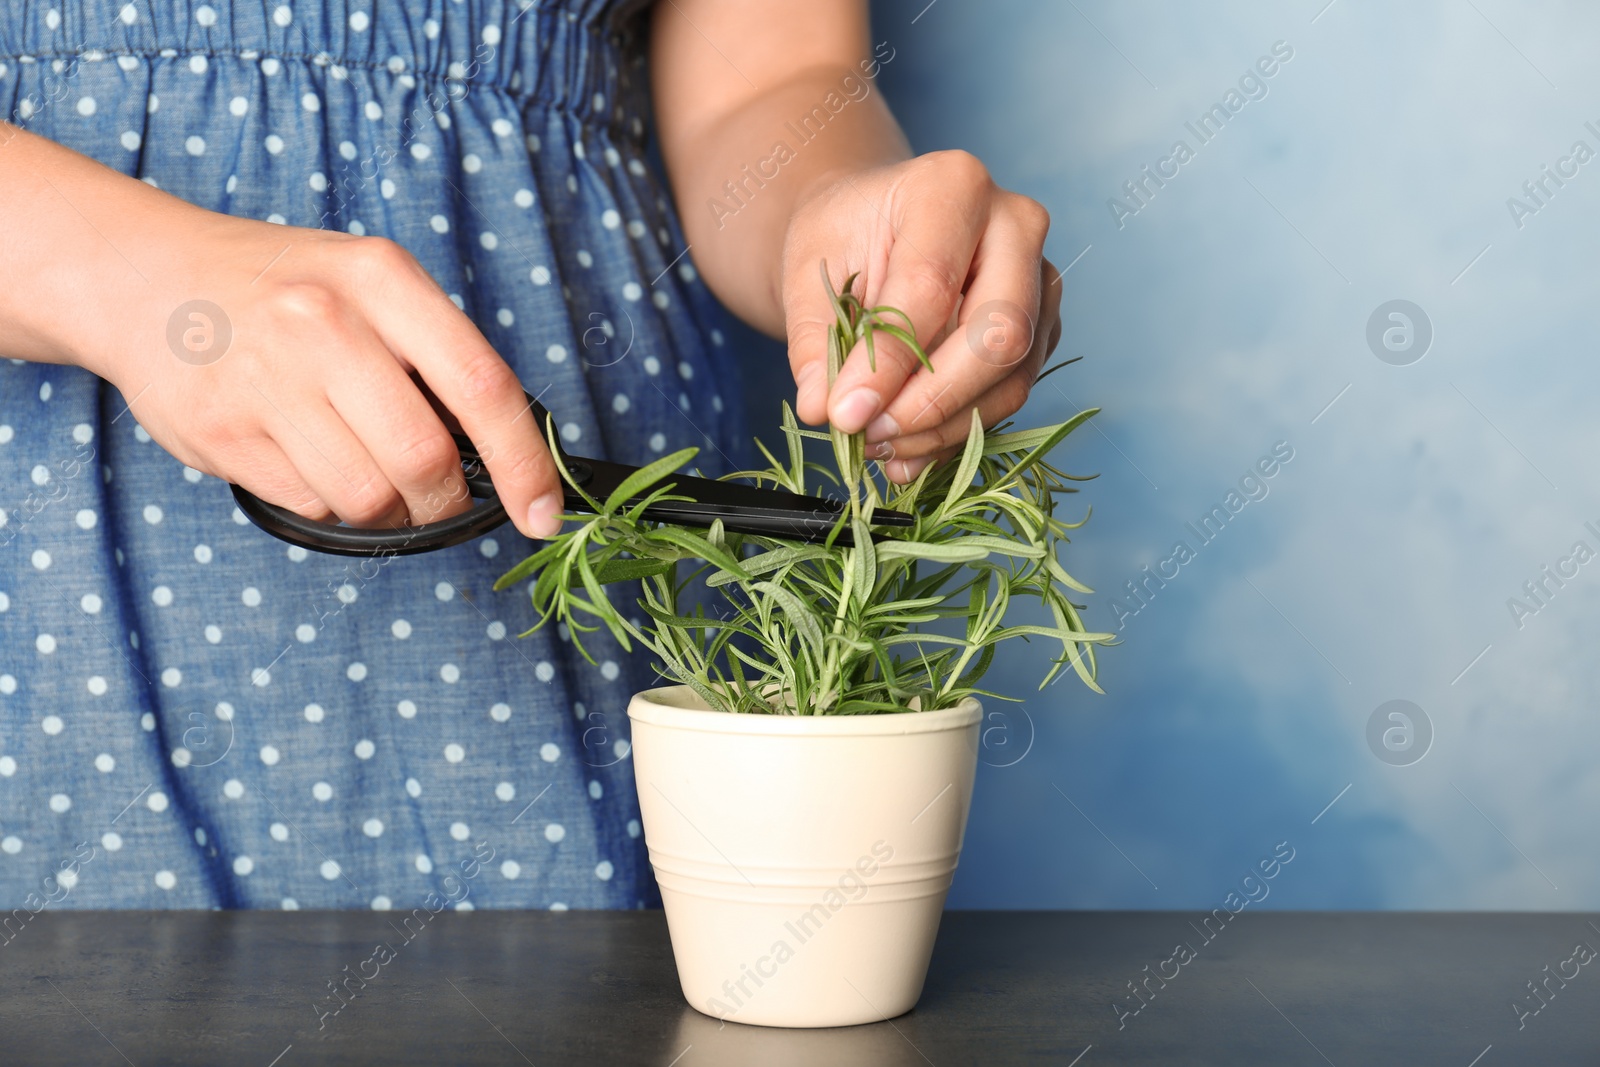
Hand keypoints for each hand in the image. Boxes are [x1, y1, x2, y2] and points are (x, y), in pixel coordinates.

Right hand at [94, 214, 563, 539]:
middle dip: (444, 500)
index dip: (525, 465)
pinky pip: (311, 505)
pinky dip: (327, 502)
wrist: (143, 276)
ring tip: (364, 470)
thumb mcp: (371, 285)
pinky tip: (306, 456)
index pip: (484, 388)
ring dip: (386, 510)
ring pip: (369, 497)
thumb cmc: (282, 289)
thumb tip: (508, 454)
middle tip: (436, 495)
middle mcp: (325, 323)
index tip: (543, 512)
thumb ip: (438, 355)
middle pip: (426, 460)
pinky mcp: (221, 431)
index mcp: (383, 279)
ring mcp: (266, 378)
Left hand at [781, 150, 1061, 482]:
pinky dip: (955, 432)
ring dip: (942, 428)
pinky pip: (1009, 395)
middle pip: (999, 335)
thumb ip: (813, 341)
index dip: (889, 362)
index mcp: (953, 187)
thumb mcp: (806, 273)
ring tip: (878, 446)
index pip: (931, 287)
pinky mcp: (1043, 330)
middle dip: (931, 403)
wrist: (873, 231)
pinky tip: (905, 449)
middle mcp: (1016, 226)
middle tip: (867, 437)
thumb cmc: (842, 238)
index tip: (843, 415)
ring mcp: (1040, 281)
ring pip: (1011, 377)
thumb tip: (823, 409)